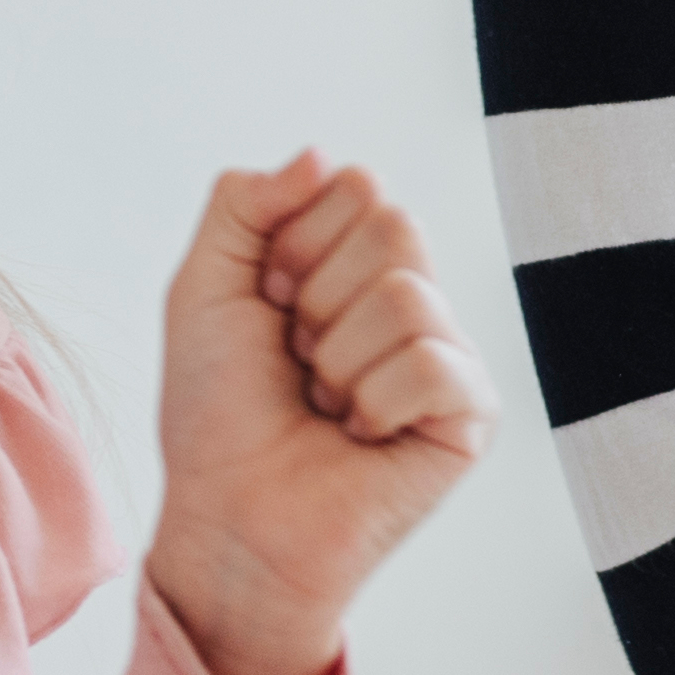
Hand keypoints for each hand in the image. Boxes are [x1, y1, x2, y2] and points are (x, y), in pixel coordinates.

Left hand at [143, 154, 495, 674]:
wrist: (230, 520)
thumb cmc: (216, 418)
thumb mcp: (203, 287)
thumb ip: (244, 203)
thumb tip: (319, 154)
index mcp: (356, 263)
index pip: (359, 186)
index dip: (295, 244)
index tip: (267, 307)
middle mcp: (412, 300)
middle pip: (395, 226)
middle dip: (318, 299)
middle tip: (299, 362)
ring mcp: (449, 356)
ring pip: (409, 296)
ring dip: (339, 361)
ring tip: (326, 408)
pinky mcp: (471, 414)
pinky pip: (433, 364)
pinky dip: (374, 404)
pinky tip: (361, 438)